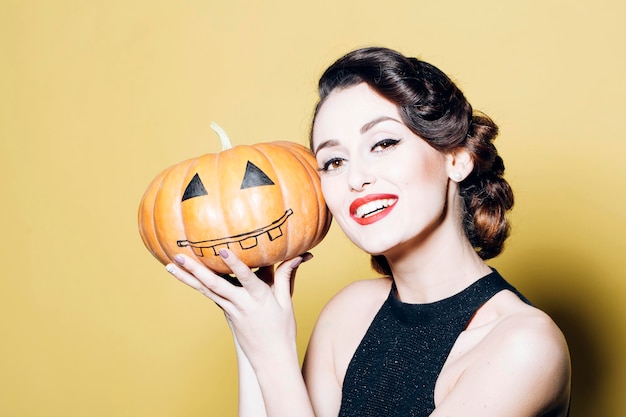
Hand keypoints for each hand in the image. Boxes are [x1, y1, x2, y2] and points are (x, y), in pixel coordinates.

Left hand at [164, 249, 311, 363]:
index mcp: (258, 299)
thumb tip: (298, 255)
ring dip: (187, 278)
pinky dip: (197, 285)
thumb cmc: (282, 330)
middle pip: (215, 285)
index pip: (245, 278)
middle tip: (179, 257)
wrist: (270, 359)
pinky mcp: (226, 313)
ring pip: (206, 291)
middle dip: (196, 270)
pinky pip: (209, 295)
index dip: (234, 264)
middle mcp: (240, 304)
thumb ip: (286, 276)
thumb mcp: (286, 303)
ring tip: (171, 266)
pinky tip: (185, 276)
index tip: (223, 250)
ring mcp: (230, 310)